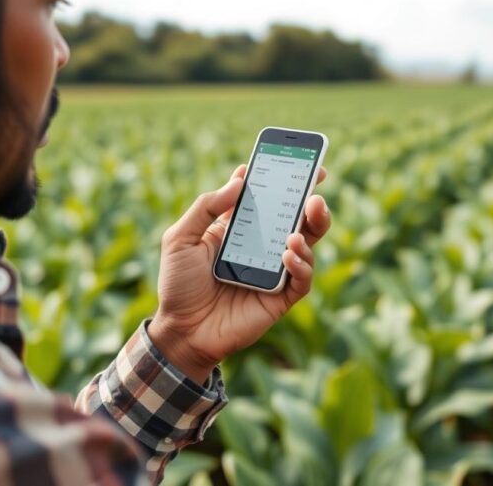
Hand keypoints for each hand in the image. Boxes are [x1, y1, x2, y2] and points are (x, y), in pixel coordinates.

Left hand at [148, 164, 329, 381]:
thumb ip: (206, 207)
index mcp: (239, 228)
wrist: (181, 331)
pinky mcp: (281, 298)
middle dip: (310, 200)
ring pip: (307, 245)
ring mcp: (274, 271)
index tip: (296, 160)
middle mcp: (261, 246)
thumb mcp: (180, 238)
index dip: (282, 179)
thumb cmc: (178, 284)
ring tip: (301, 223)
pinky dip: (302, 264)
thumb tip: (240, 179)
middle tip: (315, 188)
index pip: (266, 198)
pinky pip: (302, 279)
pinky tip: (288, 254)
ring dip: (312, 229)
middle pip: (296, 218)